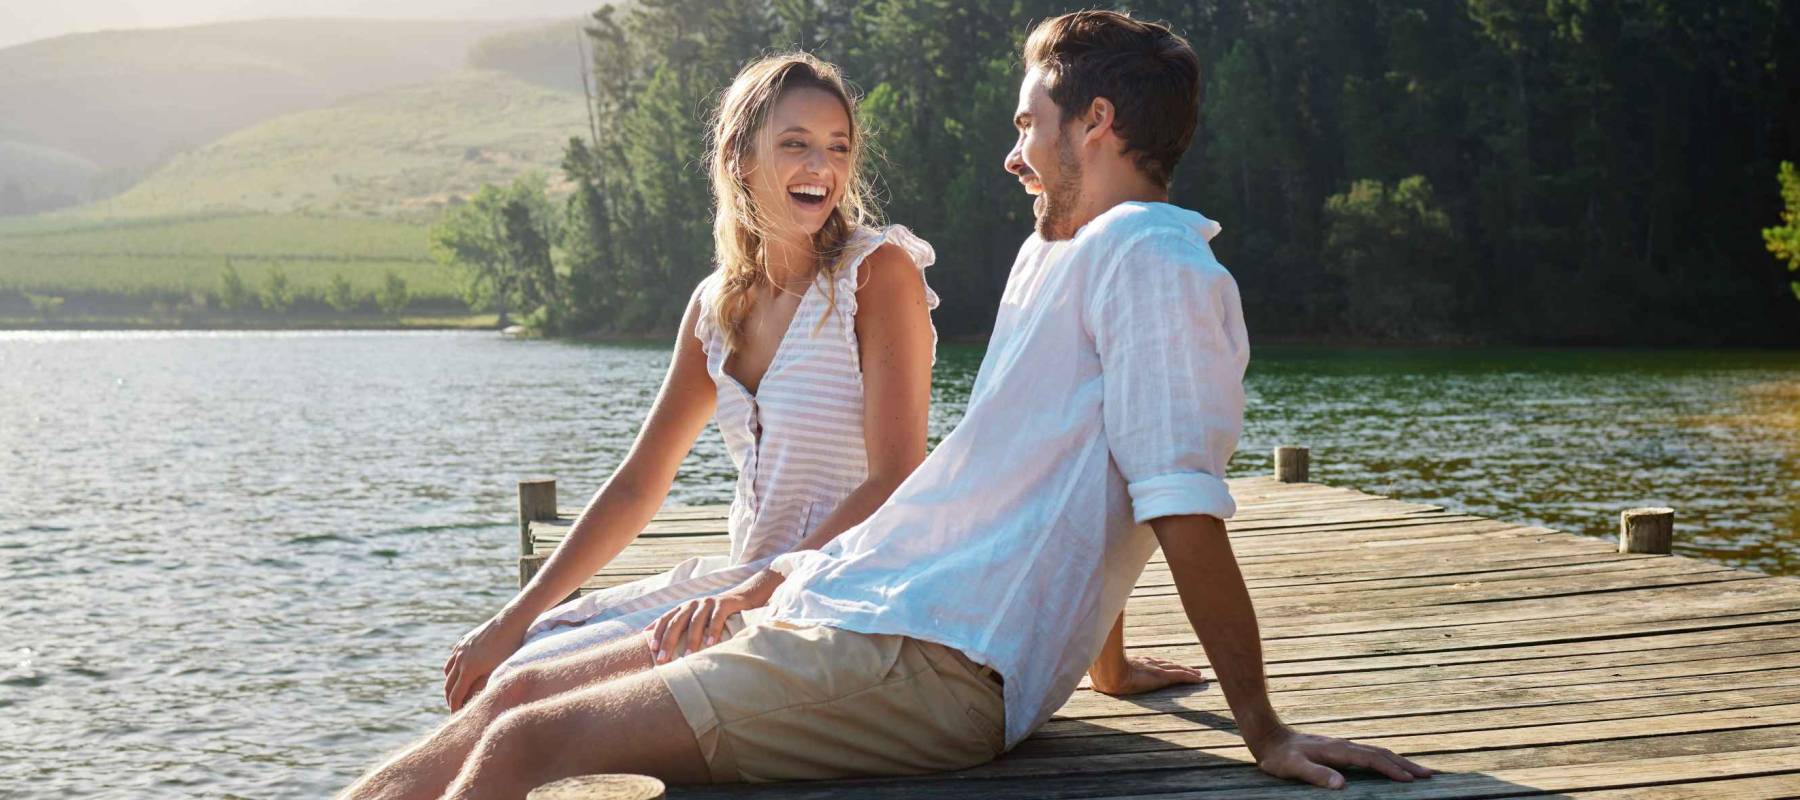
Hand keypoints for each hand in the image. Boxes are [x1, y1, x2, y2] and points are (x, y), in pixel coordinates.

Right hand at [442, 612, 528, 711]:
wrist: (512, 621)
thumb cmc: (511, 648)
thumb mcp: (500, 671)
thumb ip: (485, 688)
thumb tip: (475, 704)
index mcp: (468, 670)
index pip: (456, 695)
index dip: (455, 709)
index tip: (456, 718)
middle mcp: (460, 659)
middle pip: (448, 685)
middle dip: (450, 698)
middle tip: (454, 709)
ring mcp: (461, 648)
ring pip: (448, 670)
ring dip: (450, 683)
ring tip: (455, 691)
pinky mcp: (465, 639)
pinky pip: (453, 656)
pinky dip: (453, 667)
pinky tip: (459, 670)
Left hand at [644, 570, 781, 663]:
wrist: (742, 598)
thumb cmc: (716, 615)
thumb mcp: (697, 620)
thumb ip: (683, 629)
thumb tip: (665, 650)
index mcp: (683, 608)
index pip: (665, 619)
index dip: (657, 633)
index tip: (652, 649)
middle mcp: (693, 604)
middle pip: (676, 622)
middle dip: (668, 641)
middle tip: (662, 659)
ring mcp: (708, 603)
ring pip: (695, 622)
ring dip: (691, 640)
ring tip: (687, 657)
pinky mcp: (723, 604)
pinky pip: (716, 618)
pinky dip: (713, 631)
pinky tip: (710, 645)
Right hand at [1090, 654, 1206, 695]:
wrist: (1109, 675)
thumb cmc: (1103, 677)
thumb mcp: (1101, 679)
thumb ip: (1099, 680)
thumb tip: (1089, 685)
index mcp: (1135, 664)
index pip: (1153, 663)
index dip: (1162, 665)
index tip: (1168, 665)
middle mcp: (1147, 664)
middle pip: (1167, 664)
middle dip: (1178, 667)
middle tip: (1191, 670)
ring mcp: (1155, 670)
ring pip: (1176, 670)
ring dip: (1189, 672)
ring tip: (1199, 675)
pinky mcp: (1162, 677)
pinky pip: (1180, 676)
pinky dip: (1191, 677)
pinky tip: (1200, 680)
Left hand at [1249, 726, 1433, 789]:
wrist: (1269, 736)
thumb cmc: (1279, 757)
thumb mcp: (1292, 767)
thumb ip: (1315, 775)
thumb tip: (1341, 785)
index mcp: (1338, 750)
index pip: (1371, 759)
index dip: (1391, 769)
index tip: (1410, 780)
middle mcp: (1344, 746)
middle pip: (1381, 753)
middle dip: (1406, 764)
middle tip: (1429, 775)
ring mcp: (1343, 747)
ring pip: (1378, 752)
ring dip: (1399, 761)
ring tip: (1419, 772)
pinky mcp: (1340, 750)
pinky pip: (1370, 755)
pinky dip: (1386, 760)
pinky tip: (1391, 767)